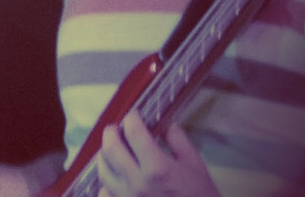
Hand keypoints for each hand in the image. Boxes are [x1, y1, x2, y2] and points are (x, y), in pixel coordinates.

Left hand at [95, 112, 219, 196]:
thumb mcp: (196, 165)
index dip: (132, 118)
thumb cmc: (201, 195)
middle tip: (117, 128)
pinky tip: (116, 178)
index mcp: (157, 168)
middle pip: (110, 148)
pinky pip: (105, 193)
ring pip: (103, 170)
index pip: (134, 132)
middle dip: (111, 133)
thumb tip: (165, 124)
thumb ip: (178, 140)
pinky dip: (106, 183)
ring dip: (105, 155)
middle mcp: (137, 183)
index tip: (134, 115)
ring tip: (113, 150)